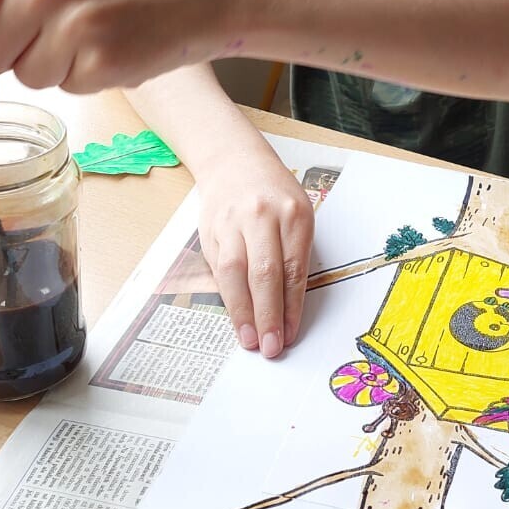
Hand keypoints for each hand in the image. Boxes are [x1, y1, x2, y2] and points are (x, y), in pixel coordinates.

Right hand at [199, 149, 314, 355]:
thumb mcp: (298, 215)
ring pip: (236, 274)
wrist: (234, 162)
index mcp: (293, 215)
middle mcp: (262, 217)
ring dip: (242, 312)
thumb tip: (287, 309)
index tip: (290, 334)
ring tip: (249, 339)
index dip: (291, 307)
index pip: (293, 270)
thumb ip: (293, 256)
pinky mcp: (210, 231)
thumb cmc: (274, 194)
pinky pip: (219, 269)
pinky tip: (234, 316)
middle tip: (270, 347)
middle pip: (264, 275)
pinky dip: (227, 297)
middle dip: (267, 316)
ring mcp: (232, 223)